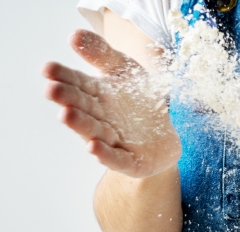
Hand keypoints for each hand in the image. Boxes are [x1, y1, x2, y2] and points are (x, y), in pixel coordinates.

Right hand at [42, 30, 180, 178]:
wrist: (165, 137)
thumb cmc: (140, 102)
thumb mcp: (126, 71)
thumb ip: (103, 54)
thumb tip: (74, 35)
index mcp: (97, 97)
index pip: (78, 85)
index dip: (63, 77)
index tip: (48, 69)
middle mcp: (102, 120)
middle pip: (83, 109)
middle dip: (68, 100)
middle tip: (52, 90)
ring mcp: (116, 143)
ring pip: (96, 133)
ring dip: (81, 125)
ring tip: (67, 114)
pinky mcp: (132, 163)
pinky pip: (117, 159)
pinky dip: (105, 154)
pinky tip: (93, 147)